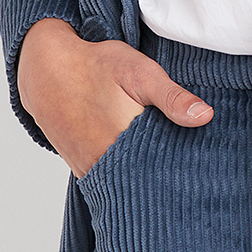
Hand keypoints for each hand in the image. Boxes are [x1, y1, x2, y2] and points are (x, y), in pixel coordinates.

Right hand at [16, 18, 213, 177]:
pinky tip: (140, 162)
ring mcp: (92, 171)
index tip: (203, 160)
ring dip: (148, 175)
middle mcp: (107, 165)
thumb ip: (172, 97)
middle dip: (169, 173)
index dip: (188, 164)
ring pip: (130, 184)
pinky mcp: (84, 171)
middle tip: (190, 164)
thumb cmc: (95, 67)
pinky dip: (128, 175)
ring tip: (166, 163)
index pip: (169, 168)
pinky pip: (111, 182)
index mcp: (127, 143)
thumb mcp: (139, 72)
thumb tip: (205, 117)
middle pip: (150, 180)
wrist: (45, 71)